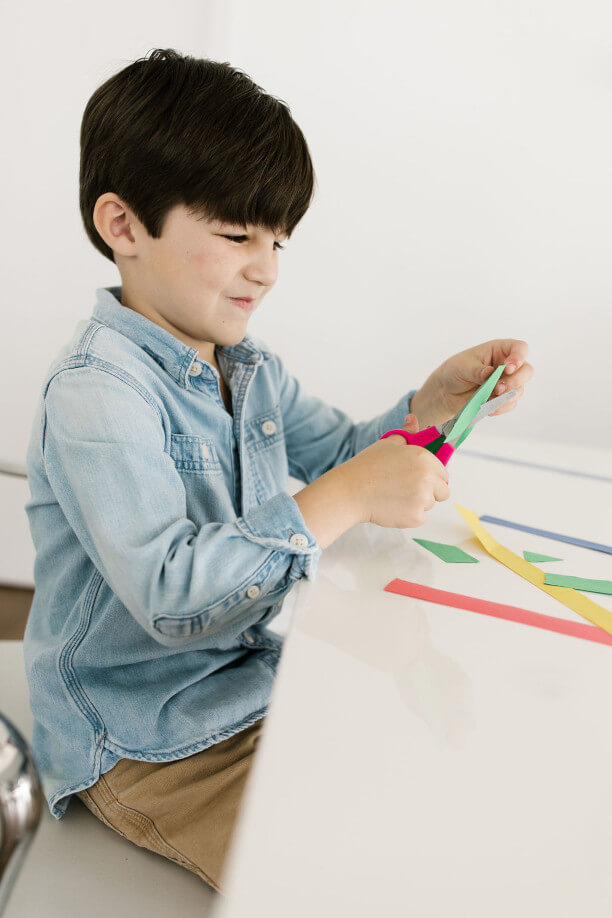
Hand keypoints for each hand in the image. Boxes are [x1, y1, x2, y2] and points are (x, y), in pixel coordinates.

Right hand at [346, 414, 449, 528]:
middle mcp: (428, 478)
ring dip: (418, 502)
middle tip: (406, 488)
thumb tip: (413, 419)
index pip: (443, 472)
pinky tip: (393, 506)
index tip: (417, 477)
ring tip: (396, 496)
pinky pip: (420, 518)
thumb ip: (406, 433)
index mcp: (424, 458)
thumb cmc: (367, 467)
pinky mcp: (415, 517)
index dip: (431, 475)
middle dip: (429, 491)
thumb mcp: (387, 444)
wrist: (350, 492)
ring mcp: (423, 499)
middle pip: (442, 491)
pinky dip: (409, 515)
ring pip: (430, 504)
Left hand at [410, 339, 533, 428]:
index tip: (508, 367)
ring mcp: (508, 382)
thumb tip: (490, 374)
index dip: (519, 357)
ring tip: (488, 400)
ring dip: (506, 397)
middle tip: (499, 388)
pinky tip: (488, 408)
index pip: (520, 348)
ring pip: (519, 390)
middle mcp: (507, 365)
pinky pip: (510, 404)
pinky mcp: (503, 398)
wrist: (446, 392)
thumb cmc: (455, 371)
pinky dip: (501, 407)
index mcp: (499, 350)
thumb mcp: (462, 367)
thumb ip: (477, 370)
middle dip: (515, 381)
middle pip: (527, 371)